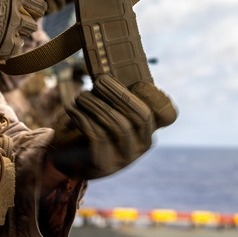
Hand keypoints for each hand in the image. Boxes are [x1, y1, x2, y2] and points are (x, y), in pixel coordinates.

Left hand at [48, 74, 176, 179]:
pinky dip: (84, 118)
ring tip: (81, 95)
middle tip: (98, 80)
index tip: (138, 83)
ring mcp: (125, 157)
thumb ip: (117, 94)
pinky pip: (98, 136)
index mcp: (148, 127)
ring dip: (97, 105)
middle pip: (141, 116)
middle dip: (119, 94)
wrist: (69, 157)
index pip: (167, 115)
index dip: (158, 98)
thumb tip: (111, 72)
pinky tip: (73, 109)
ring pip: (118, 125)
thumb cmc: (92, 123)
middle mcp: (142, 144)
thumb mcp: (109, 108)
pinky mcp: (104, 164)